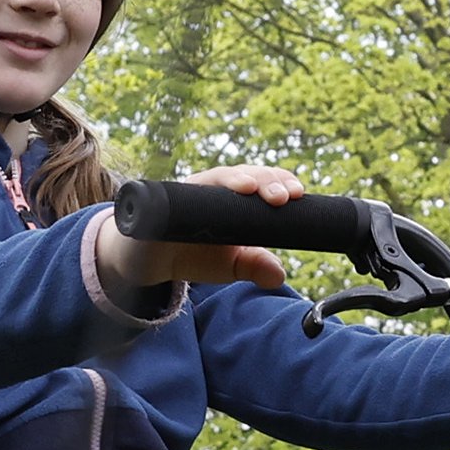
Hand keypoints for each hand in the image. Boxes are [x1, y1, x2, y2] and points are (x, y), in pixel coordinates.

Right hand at [102, 162, 299, 293]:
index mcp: (235, 198)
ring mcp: (189, 191)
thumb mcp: (229, 265)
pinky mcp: (164, 201)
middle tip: (282, 196)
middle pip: (244, 174)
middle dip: (265, 180)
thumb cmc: (195, 254)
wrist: (151, 261)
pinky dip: (192, 189)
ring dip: (234, 178)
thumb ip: (254, 267)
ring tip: (249, 187)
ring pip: (216, 176)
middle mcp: (214, 188)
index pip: (263, 182)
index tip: (297, 193)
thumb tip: (278, 275)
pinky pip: (178, 190)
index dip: (280, 182)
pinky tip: (205, 189)